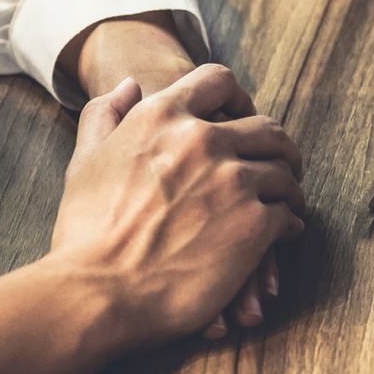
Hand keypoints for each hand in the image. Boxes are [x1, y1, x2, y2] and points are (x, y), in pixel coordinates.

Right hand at [49, 64, 305, 351]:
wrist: (95, 292)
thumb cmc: (84, 232)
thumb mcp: (84, 161)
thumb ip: (104, 115)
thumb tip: (130, 84)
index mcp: (161, 117)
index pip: (217, 81)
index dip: (236, 97)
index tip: (242, 116)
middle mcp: (202, 140)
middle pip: (265, 127)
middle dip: (275, 145)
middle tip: (280, 163)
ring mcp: (233, 181)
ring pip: (283, 171)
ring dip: (288, 185)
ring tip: (286, 200)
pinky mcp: (254, 224)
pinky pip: (288, 213)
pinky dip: (290, 222)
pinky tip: (283, 232)